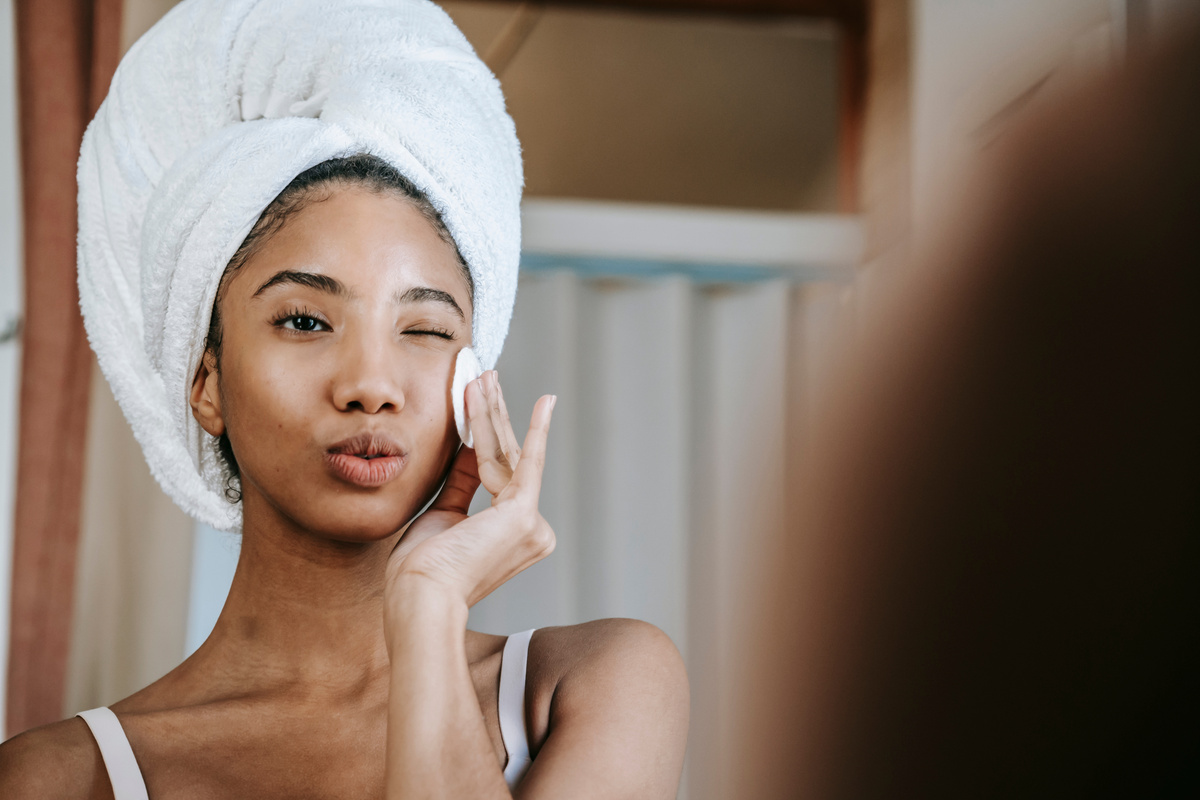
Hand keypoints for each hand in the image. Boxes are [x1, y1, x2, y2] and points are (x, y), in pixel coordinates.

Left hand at [385, 371, 556, 610]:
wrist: (419, 596)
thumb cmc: (422, 569)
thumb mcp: (443, 514)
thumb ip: (463, 481)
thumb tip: (474, 446)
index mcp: (513, 536)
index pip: (500, 475)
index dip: (487, 436)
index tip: (481, 405)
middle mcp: (533, 532)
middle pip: (508, 460)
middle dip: (493, 416)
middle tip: (486, 378)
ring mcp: (533, 525)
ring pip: (509, 455)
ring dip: (493, 412)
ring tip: (484, 376)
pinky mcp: (524, 515)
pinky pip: (526, 460)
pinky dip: (534, 429)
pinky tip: (545, 403)